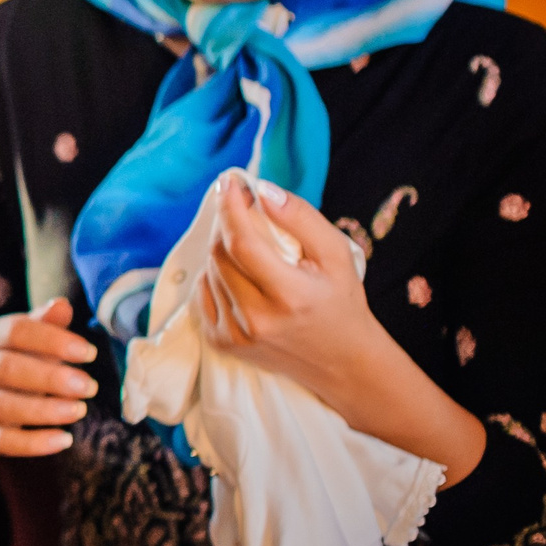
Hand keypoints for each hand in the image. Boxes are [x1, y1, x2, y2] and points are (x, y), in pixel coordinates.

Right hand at [0, 297, 97, 457]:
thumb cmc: (11, 367)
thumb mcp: (26, 344)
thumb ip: (45, 326)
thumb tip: (62, 305)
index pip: (16, 331)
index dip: (52, 340)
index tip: (89, 353)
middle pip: (6, 368)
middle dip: (50, 377)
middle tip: (89, 386)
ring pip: (2, 406)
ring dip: (43, 410)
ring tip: (79, 411)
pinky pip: (1, 441)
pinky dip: (33, 443)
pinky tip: (64, 440)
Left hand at [197, 175, 376, 396]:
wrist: (342, 362)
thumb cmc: (341, 302)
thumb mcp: (336, 255)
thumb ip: (301, 218)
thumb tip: (262, 190)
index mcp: (290, 296)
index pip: (242, 242)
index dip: (230, 207)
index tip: (229, 182)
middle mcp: (257, 319)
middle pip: (220, 255)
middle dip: (227, 224)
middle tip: (241, 208)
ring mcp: (236, 335)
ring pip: (209, 272)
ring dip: (222, 249)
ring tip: (249, 244)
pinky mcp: (222, 343)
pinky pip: (203, 294)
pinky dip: (215, 276)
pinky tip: (240, 275)